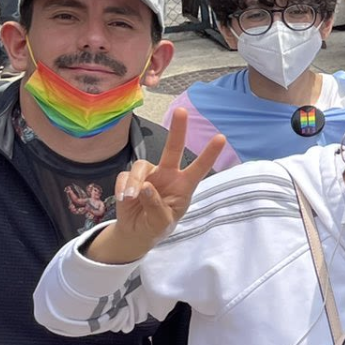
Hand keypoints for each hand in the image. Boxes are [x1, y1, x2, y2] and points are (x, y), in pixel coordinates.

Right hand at [92, 108, 225, 263]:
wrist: (136, 233)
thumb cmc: (156, 226)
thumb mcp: (161, 222)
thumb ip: (156, 206)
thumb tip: (145, 187)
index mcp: (183, 186)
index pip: (199, 168)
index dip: (209, 154)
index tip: (221, 138)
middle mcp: (168, 175)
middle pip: (173, 149)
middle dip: (178, 130)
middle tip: (181, 110)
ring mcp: (149, 175)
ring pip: (141, 166)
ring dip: (134, 181)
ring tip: (131, 198)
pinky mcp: (129, 178)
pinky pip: (125, 175)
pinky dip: (123, 187)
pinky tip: (124, 199)